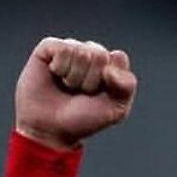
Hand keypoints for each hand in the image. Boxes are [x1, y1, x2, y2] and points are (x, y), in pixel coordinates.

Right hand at [14, 37, 137, 149]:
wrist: (51, 129)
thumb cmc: (84, 118)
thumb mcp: (116, 109)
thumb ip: (127, 85)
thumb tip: (113, 57)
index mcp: (110, 64)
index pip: (118, 57)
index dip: (110, 80)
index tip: (100, 95)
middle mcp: (91, 52)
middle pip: (100, 55)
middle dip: (90, 81)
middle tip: (81, 93)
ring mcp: (70, 48)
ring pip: (81, 53)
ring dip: (74, 78)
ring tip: (67, 87)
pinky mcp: (49, 47)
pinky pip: (62, 49)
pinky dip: (59, 68)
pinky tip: (55, 75)